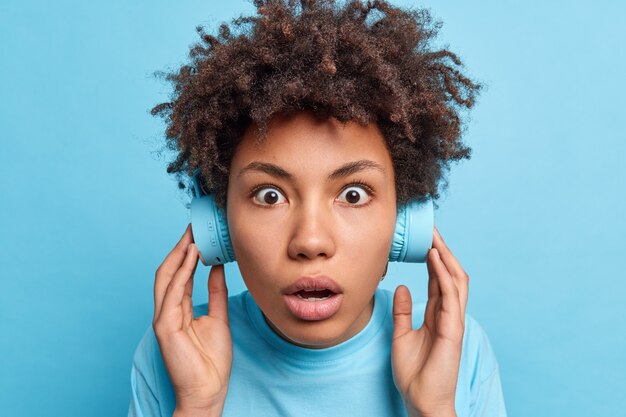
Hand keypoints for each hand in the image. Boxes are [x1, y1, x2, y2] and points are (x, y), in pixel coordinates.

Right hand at [153, 224, 231, 414]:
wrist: (208, 389)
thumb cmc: (212, 359)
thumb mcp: (218, 316)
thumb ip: (215, 291)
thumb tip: (217, 267)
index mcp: (177, 309)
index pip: (178, 274)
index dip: (186, 253)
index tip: (198, 235)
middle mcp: (167, 310)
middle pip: (168, 271)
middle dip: (179, 248)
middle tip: (193, 228)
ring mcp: (163, 318)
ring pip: (166, 277)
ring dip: (178, 255)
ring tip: (192, 236)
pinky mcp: (164, 326)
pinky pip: (172, 292)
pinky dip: (181, 272)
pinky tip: (191, 257)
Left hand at [391, 226, 468, 416]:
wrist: (421, 399)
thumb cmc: (414, 372)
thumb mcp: (401, 334)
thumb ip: (402, 311)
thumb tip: (400, 287)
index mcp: (438, 315)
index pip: (438, 280)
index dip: (433, 258)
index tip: (424, 239)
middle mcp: (448, 314)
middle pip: (450, 275)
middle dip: (442, 251)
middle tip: (431, 229)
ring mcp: (453, 321)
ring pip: (455, 280)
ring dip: (445, 257)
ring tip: (434, 236)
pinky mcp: (453, 329)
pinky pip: (451, 295)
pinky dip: (443, 274)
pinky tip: (434, 259)